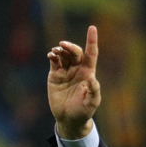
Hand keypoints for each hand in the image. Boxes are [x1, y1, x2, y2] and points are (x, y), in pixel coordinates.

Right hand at [47, 25, 100, 139]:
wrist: (69, 119)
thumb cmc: (84, 111)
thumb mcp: (92, 103)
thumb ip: (94, 91)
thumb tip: (92, 78)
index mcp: (88, 73)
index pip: (91, 54)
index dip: (92, 41)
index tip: (92, 28)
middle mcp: (78, 70)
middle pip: (75, 52)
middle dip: (70, 46)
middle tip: (63, 45)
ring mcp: (66, 72)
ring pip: (64, 55)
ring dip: (60, 50)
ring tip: (56, 51)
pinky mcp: (55, 75)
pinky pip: (54, 62)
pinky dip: (52, 56)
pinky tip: (51, 55)